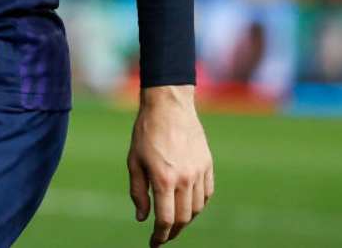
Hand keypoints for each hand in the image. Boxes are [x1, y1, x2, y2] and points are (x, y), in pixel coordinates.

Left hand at [128, 85, 213, 246]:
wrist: (169, 106)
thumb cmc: (146, 133)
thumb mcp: (134, 161)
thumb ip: (138, 192)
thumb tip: (142, 218)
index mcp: (163, 178)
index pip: (165, 219)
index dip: (160, 236)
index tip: (154, 243)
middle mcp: (185, 179)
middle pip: (182, 218)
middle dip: (172, 231)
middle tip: (163, 236)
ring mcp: (199, 172)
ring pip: (196, 208)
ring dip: (185, 219)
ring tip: (174, 220)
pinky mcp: (208, 165)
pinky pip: (206, 194)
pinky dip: (198, 204)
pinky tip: (188, 205)